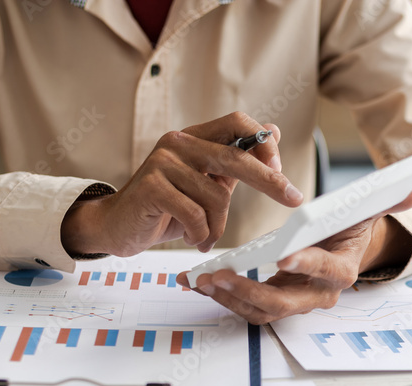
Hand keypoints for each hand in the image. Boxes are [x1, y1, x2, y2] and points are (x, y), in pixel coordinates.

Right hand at [61, 112, 302, 256]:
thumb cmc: (165, 208)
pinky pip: (196, 215)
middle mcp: (178, 143)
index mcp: (194, 137)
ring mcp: (163, 162)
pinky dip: (200, 234)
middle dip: (269, 180)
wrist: (118, 226)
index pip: (237, 121)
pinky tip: (192, 239)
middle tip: (293, 199)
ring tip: (205, 236)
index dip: (263, 143)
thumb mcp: (205, 184)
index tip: (281, 170)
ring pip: (216, 197)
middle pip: (235, 157)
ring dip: (218, 226)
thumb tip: (272, 131)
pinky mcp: (152, 186)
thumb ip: (236, 161)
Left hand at [178, 190, 411, 324]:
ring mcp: (294, 300)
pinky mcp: (273, 300)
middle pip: (283, 302)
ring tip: (203, 280)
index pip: (325, 270)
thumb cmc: (349, 229)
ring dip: (229, 298)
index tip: (282, 255)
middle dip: (249, 290)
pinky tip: (199, 282)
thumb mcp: (367, 210)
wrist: (340, 250)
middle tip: (222, 275)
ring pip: (260, 310)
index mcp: (342, 270)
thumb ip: (388, 199)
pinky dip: (221, 296)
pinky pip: (246, 306)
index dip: (306, 264)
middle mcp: (318, 293)